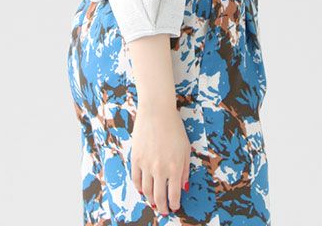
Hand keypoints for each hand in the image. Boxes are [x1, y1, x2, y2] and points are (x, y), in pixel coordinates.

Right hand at [130, 99, 190, 214]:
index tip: (174, 207)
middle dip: (162, 207)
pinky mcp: (136, 158)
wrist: (156, 111)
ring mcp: (146, 164)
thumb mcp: (186, 148)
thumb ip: (185, 170)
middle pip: (159, 197)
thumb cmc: (174, 127)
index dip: (174, 204)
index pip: (173, 195)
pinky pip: (136, 179)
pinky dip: (139, 187)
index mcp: (174, 168)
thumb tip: (184, 187)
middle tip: (163, 210)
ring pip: (146, 190)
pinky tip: (142, 190)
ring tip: (154, 202)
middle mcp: (159, 169)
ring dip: (150, 199)